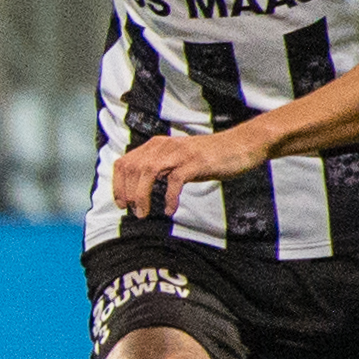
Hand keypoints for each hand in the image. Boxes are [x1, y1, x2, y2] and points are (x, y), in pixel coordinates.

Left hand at [112, 130, 259, 218]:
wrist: (240, 145)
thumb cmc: (208, 157)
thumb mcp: (177, 160)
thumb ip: (159, 170)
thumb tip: (138, 191)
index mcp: (155, 146)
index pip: (124, 163)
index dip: (118, 184)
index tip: (122, 203)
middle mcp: (163, 146)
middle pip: (132, 169)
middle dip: (127, 193)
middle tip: (134, 212)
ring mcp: (179, 153)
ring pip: (147, 172)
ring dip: (142, 196)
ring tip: (145, 213)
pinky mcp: (195, 162)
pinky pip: (174, 181)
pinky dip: (169, 198)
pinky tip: (170, 210)